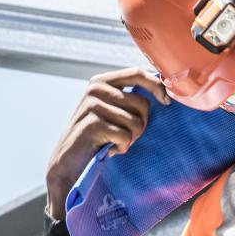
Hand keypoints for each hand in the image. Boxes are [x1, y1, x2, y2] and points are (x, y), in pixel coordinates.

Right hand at [45, 68, 169, 219]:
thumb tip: (164, 90)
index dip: (157, 86)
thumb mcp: (110, 110)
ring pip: (136, 122)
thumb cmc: (96, 137)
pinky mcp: (92, 124)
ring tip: (114, 142)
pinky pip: (126, 136)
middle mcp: (95, 89)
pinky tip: (108, 149)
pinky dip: (121, 147)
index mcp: (101, 81)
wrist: (68, 162)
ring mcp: (92, 105)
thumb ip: (129, 97)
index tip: (166, 102)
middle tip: (126, 135)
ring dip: (130, 138)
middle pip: (142, 103)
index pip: (138, 73)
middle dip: (141, 124)